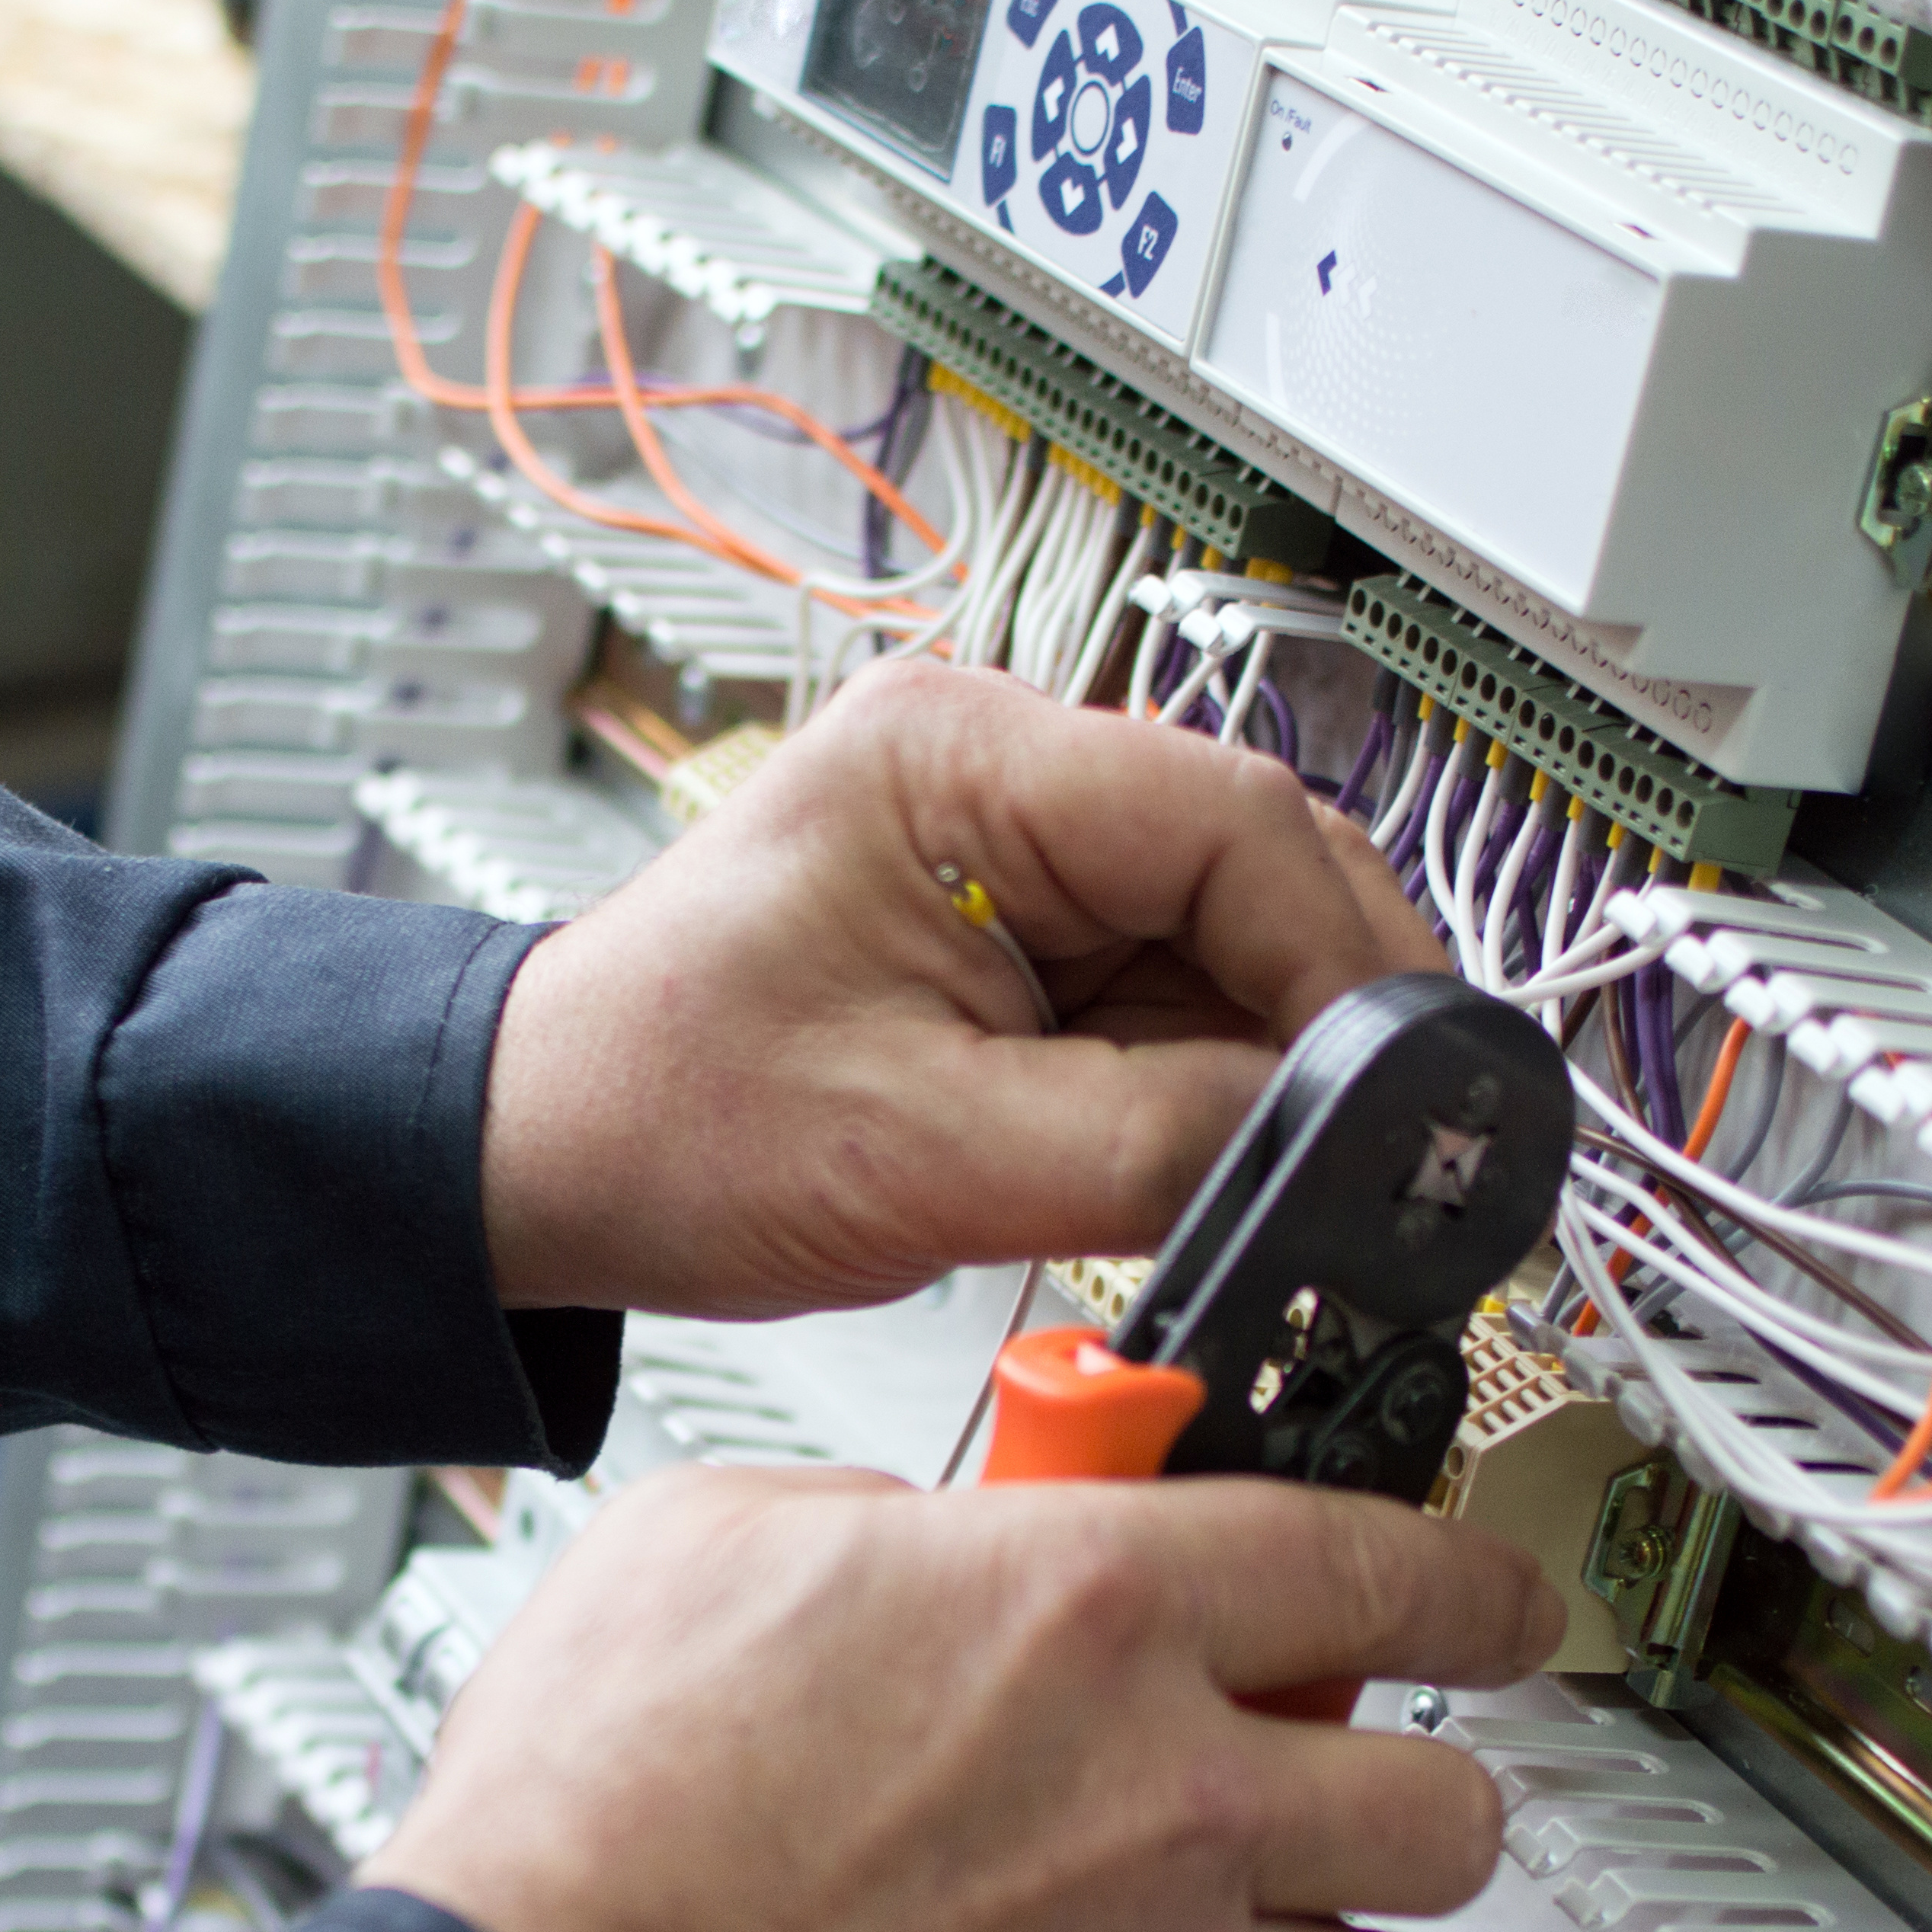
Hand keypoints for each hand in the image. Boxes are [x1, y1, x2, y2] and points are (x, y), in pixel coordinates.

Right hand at [363, 1466, 1560, 1931]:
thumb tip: (914, 1548)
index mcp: (1083, 1609)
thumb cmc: (586, 1817)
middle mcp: (1167, 1796)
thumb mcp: (706, 1542)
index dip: (1470, 1586)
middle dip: (1415, 1793)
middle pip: (1444, 1802)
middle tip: (1353, 1790)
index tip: (1494, 1607)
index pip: (1375, 1569)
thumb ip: (865, 1522)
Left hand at [479, 659, 1436, 1317]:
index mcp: (959, 755)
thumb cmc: (656, 1116)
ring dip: (1266, 1060)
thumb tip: (1326, 1150)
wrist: (540, 1156)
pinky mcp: (1024, 934)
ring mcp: (1018, 849)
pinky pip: (1176, 996)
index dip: (1344, 964)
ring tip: (1254, 1176)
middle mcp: (1002, 770)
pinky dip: (1208, 1082)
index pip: (1238, 818)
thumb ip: (1151, 1144)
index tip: (1391, 1096)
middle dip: (1322, 1014)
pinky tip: (1191, 1156)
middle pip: (1263, 864)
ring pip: (1238, 940)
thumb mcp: (922, 1153)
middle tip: (1367, 1155)